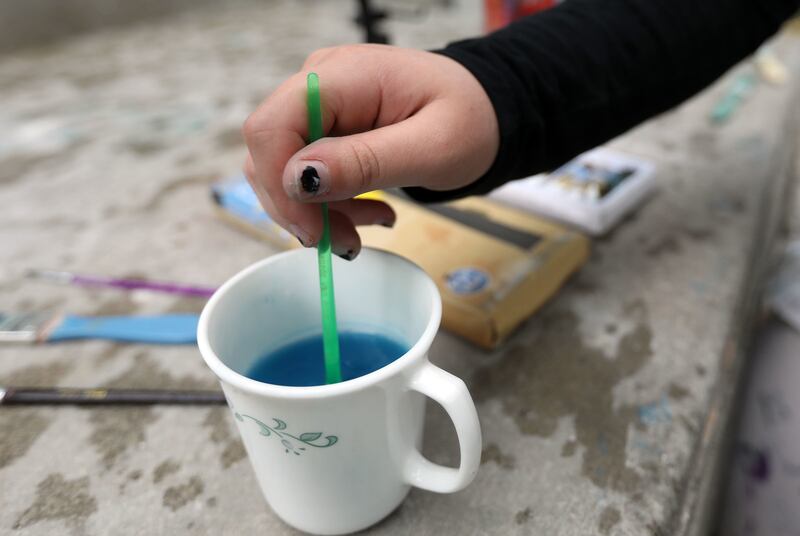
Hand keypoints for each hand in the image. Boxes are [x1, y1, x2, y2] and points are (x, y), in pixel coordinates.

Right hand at [243, 44, 498, 259]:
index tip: (314, 231)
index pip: (272, 126)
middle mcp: (319, 85)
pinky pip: (307, 176)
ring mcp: (320, 107)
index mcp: (343, 76)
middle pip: (270, 153)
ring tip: (367, 228)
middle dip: (300, 209)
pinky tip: (371, 214)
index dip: (279, 184)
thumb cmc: (471, 120)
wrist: (486, 113)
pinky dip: (331, 206)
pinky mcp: (326, 130)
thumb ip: (366, 162)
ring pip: (285, 172)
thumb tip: (300, 178)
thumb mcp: (431, 148)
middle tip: (346, 242)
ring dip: (318, 213)